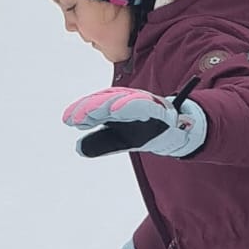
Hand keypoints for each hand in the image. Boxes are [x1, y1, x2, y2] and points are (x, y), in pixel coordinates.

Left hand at [63, 87, 206, 158]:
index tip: (68, 120)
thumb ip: (101, 143)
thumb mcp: (121, 139)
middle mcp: (128, 101)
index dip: (82, 112)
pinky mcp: (156, 108)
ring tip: (88, 114)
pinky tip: (115, 111)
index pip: (96, 106)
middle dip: (88, 109)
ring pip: (119, 100)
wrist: (180, 133)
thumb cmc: (148, 132)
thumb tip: (78, 148)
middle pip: (104, 101)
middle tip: (74, 119)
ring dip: (103, 105)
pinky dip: (128, 105)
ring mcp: (142, 103)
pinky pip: (141, 105)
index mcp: (117, 107)